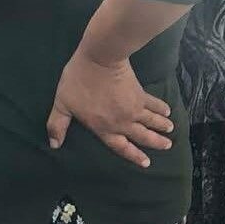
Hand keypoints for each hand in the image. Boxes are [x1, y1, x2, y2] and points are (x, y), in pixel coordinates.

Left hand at [47, 48, 173, 167]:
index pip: (121, 146)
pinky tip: (168, 111)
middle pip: (142, 136)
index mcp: (103, 127)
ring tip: (170, 130)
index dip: (134, 155)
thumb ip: (58, 125)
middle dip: (155, 143)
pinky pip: (154, 104)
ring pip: (152, 122)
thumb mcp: (62, 104)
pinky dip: (162, 108)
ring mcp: (134, 109)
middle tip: (167, 146)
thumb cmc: (77, 82)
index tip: (146, 163)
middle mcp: (122, 122)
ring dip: (162, 127)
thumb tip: (54, 145)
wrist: (100, 60)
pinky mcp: (141, 94)